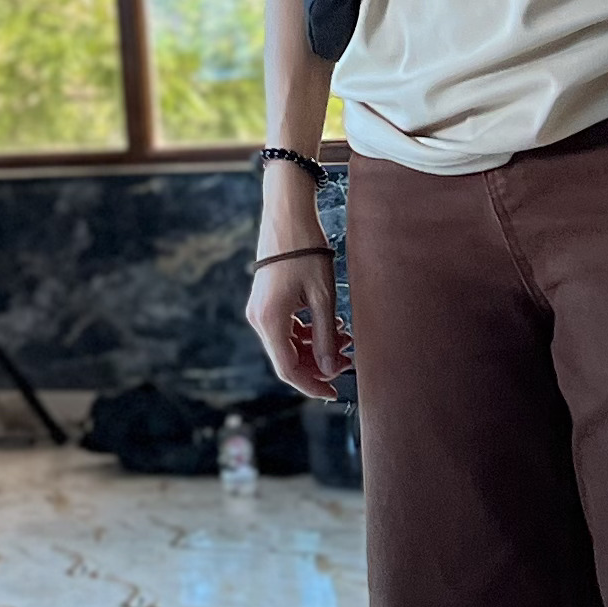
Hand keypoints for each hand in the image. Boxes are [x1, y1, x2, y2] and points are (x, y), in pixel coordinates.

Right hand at [243, 246, 347, 397]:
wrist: (288, 214)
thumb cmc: (307, 251)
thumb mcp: (323, 297)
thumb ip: (326, 338)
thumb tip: (331, 370)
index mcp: (270, 320)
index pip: (288, 369)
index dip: (312, 385)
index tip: (334, 392)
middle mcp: (259, 318)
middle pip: (288, 358)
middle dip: (319, 364)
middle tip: (349, 360)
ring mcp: (260, 309)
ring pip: (288, 344)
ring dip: (315, 347)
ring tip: (345, 337)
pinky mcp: (265, 301)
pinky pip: (286, 328)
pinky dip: (307, 332)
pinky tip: (330, 324)